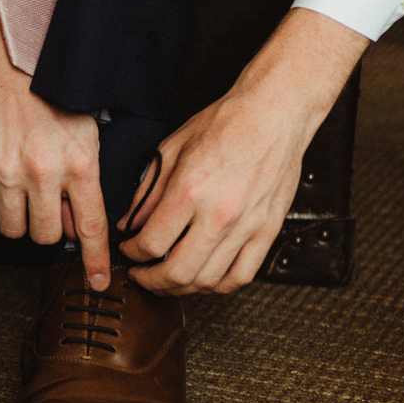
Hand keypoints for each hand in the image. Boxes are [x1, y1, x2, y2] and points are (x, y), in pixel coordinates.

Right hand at [0, 0, 111, 286]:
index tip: (96, 282)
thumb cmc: (52, 93)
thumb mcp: (86, 134)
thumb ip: (84, 182)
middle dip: (48, 228)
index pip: (92, 227)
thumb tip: (78, 227)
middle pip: (47, 236)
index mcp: (79, 164)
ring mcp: (6, 170)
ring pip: (11, 229)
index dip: (95, 261)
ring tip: (18, 194)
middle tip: (45, 208)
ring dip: (16, 219)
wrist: (10, 59)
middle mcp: (43, 172)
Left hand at [118, 8, 367, 294]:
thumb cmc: (226, 124)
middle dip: (151, 280)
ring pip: (208, 281)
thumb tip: (130, 223)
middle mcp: (218, 214)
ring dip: (181, 287)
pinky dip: (218, 286)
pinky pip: (241, 276)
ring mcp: (246, 226)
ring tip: (169, 279)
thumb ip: (147, 191)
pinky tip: (204, 279)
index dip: (133, 254)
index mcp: (190, 190)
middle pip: (177, 272)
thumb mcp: (172, 149)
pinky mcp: (267, 231)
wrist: (274, 115)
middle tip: (142, 275)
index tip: (129, 250)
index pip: (151, 243)